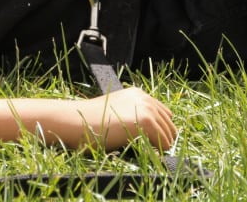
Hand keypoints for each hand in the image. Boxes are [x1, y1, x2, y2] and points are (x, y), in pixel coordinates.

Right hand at [0, 87, 176, 150]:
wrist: (75, 121)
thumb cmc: (89, 123)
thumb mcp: (115, 114)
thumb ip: (132, 117)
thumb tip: (152, 135)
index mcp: (138, 94)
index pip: (164, 114)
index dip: (160, 131)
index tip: (152, 144)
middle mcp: (145, 98)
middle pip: (171, 124)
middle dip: (163, 139)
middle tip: (149, 151)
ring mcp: (146, 108)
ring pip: (170, 134)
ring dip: (160, 146)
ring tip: (144, 152)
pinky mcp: (146, 121)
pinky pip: (165, 143)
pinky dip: (158, 152)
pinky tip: (142, 152)